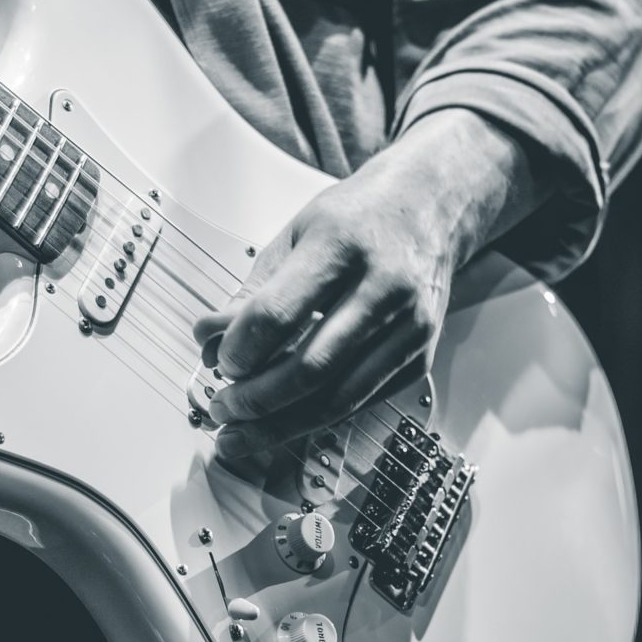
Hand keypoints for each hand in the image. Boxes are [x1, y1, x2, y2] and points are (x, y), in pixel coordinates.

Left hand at [193, 110, 539, 461]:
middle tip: (222, 409)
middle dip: (256, 400)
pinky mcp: (420, 356)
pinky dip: (316, 419)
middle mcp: (382, 288)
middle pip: (310, 367)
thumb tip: (211, 340)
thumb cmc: (357, 218)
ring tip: (239, 434)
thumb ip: (254, 290)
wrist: (431, 207)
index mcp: (341, 245)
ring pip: (338, 398)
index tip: (219, 360)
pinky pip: (361, 402)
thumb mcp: (296, 235)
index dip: (240, 348)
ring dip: (281, 426)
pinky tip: (283, 423)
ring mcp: (408, 327)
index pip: (279, 314)